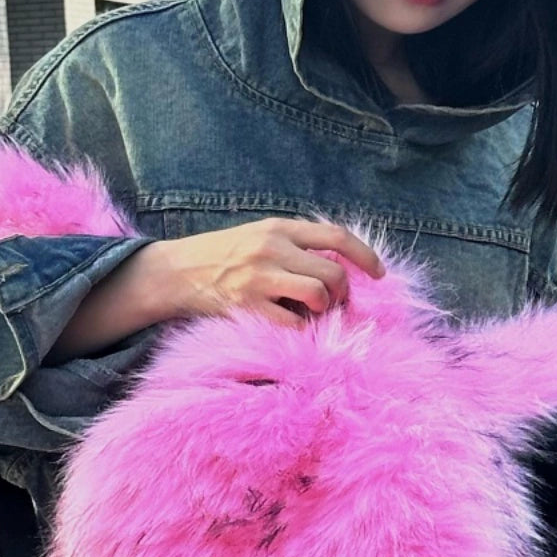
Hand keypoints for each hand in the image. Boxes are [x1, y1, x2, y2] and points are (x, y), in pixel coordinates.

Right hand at [145, 217, 384, 328]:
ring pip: (319, 294)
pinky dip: (302, 328)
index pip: (336, 237)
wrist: (177, 272)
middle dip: (343, 292)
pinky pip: (294, 322)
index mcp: (279, 228)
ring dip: (325, 308)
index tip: (379, 274)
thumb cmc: (223, 255)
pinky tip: (292, 324)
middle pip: (333, 272)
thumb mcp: (259, 235)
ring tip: (313, 311)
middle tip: (335, 301)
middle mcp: (272, 249)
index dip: (365, 256)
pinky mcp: (249, 306)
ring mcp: (260, 278)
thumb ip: (295, 243)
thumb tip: (338, 263)